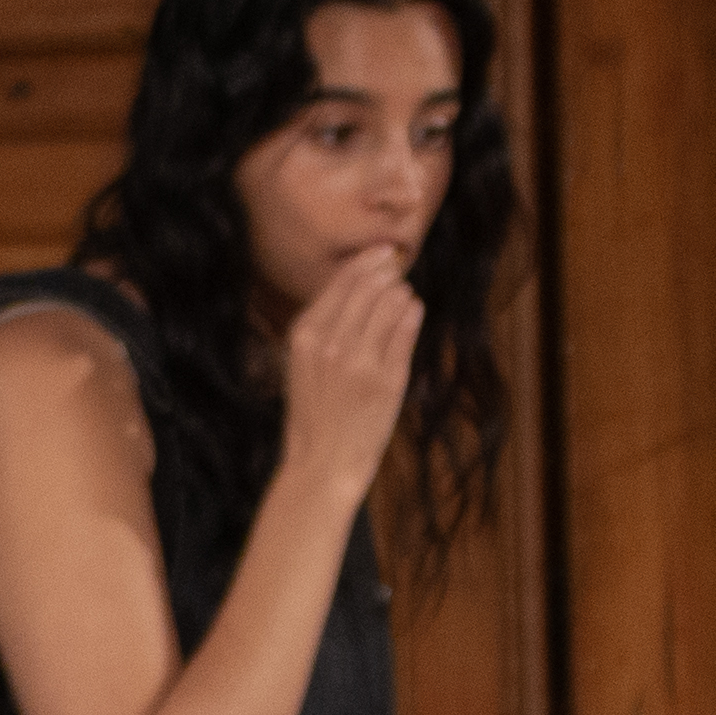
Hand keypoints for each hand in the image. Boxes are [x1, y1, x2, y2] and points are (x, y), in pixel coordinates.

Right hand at [279, 244, 422, 500]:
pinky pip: (406, 330)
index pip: (340, 283)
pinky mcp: (387, 378)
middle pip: (367, 287)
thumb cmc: (313, 414)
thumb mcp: (301, 365)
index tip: (382, 251)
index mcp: (304, 336)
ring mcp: (360, 360)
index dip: (365, 262)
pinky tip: (414, 308)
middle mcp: (330, 343)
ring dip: (401, 293)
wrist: (322, 463)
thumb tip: (357, 288)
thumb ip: (322, 329)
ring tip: (403, 294)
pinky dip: (412, 314)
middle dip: (386, 270)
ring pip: (389, 303)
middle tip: (397, 262)